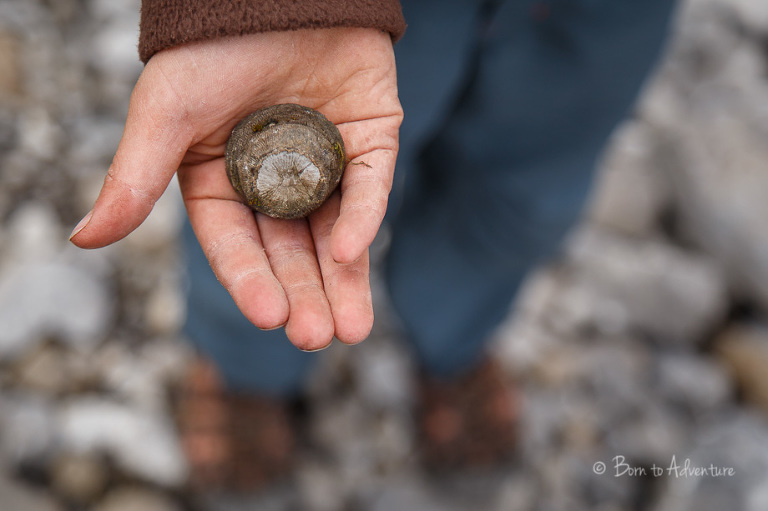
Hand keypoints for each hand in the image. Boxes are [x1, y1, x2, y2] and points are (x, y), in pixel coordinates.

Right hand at [69, 28, 402, 350]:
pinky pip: (370, 184)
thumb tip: (82, 240)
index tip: (268, 316)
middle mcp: (277, 180)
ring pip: (335, 232)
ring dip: (343, 279)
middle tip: (316, 337)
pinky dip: (365, 216)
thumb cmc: (211, 48)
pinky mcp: (371, 138)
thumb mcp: (166, 114)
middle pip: (290, 249)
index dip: (251, 279)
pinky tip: (352, 251)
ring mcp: (327, 161)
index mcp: (224, 181)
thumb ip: (134, 178)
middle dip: (304, 293)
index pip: (237, 243)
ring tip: (349, 329)